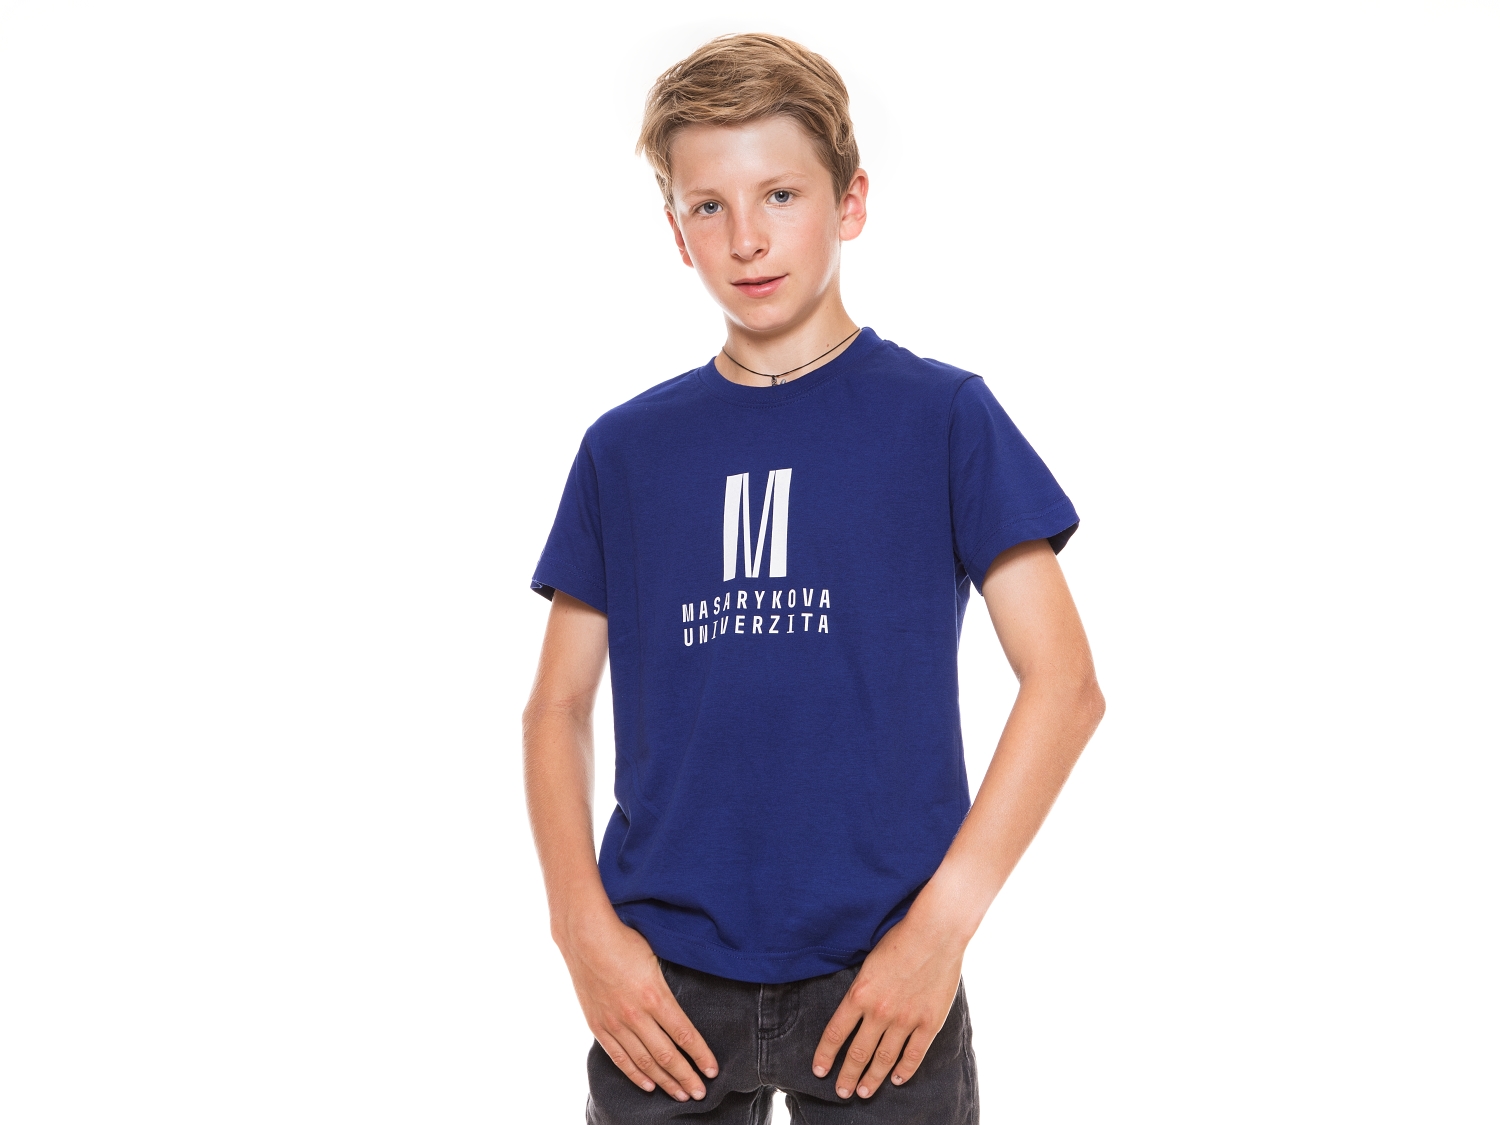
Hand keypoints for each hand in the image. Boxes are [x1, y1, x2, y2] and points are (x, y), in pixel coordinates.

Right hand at [557, 910, 718, 1101]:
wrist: (584, 937)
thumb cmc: (624, 941)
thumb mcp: (655, 959)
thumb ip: (668, 986)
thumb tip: (686, 1004)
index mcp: (654, 995)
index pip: (684, 1034)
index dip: (700, 1055)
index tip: (712, 1070)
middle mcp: (635, 1015)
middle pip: (666, 1055)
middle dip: (686, 1076)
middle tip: (701, 1093)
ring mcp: (615, 1023)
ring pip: (644, 1061)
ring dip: (665, 1081)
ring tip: (680, 1094)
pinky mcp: (598, 1026)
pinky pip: (619, 1058)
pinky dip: (635, 1074)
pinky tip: (649, 1085)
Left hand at [811, 905, 964, 1098]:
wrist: (935, 933)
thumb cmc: (899, 939)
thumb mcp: (867, 962)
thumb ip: (860, 989)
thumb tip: (851, 1009)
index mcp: (859, 994)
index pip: (835, 1034)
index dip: (825, 1055)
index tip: (819, 1070)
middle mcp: (879, 1012)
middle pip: (857, 1053)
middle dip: (847, 1076)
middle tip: (842, 1092)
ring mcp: (905, 1019)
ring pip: (884, 1059)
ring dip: (872, 1078)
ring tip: (864, 1092)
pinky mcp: (929, 1022)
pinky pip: (914, 1054)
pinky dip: (904, 1070)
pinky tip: (897, 1079)